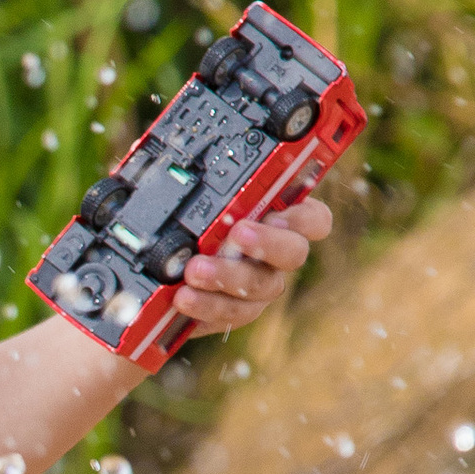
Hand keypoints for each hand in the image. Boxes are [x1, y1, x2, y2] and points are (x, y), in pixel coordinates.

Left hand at [173, 190, 332, 333]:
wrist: (160, 269)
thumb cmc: (182, 222)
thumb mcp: (191, 197)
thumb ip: (204, 185)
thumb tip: (189, 160)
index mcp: (276, 217)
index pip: (313, 218)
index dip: (304, 218)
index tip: (276, 213)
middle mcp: (275, 254)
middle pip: (294, 253)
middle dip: (267, 243)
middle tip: (237, 234)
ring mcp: (259, 287)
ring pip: (261, 286)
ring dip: (228, 276)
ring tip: (194, 270)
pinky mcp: (234, 312)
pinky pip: (231, 313)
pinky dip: (206, 305)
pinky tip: (183, 297)